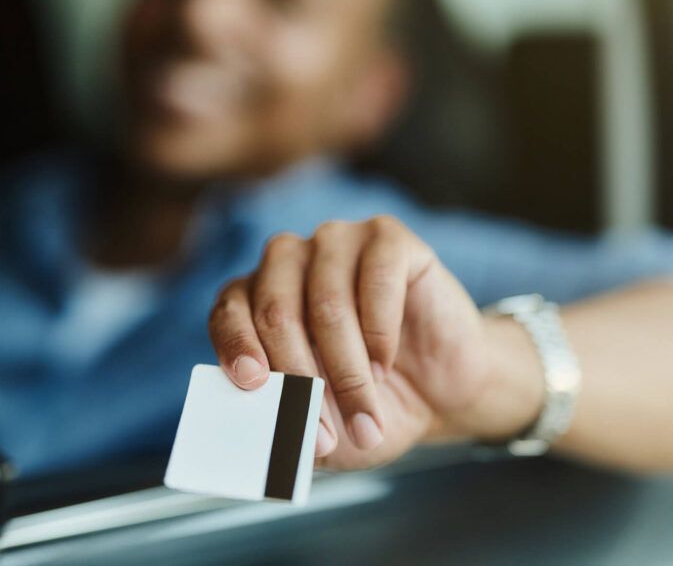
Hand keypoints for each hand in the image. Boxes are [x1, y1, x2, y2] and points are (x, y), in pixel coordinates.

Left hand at [208, 216, 527, 469]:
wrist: (442, 393)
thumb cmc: (368, 403)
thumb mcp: (320, 425)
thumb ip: (285, 420)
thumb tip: (263, 426)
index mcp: (257, 299)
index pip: (230, 312)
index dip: (238, 347)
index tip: (252, 382)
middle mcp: (289, 262)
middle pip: (276, 311)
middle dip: (301, 380)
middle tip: (325, 434)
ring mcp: (336, 242)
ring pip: (327, 303)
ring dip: (347, 371)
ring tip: (365, 417)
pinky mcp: (386, 237)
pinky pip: (375, 278)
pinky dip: (380, 332)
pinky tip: (386, 363)